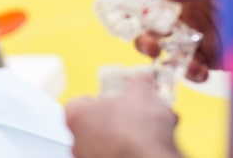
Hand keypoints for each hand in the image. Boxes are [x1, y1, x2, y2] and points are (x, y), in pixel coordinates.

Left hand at [66, 76, 180, 157]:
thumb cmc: (137, 131)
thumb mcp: (142, 92)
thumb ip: (139, 83)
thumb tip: (143, 81)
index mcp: (77, 116)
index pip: (82, 102)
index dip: (102, 97)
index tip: (117, 97)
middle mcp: (78, 142)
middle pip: (98, 123)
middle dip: (120, 117)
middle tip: (139, 113)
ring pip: (111, 142)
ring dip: (131, 135)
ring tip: (155, 129)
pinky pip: (121, 155)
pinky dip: (135, 150)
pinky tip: (155, 145)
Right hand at [134, 0, 221, 81]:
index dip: (131, 3)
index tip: (123, 15)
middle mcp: (180, 14)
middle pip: (146, 26)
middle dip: (143, 38)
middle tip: (151, 46)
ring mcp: (189, 37)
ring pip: (162, 50)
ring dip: (164, 58)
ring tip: (179, 62)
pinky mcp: (202, 58)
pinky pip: (185, 68)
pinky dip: (189, 72)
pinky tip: (201, 71)